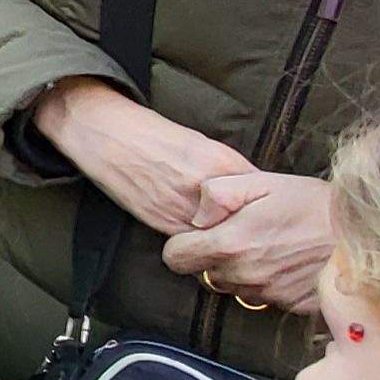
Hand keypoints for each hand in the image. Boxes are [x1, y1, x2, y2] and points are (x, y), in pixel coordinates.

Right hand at [31, 79, 255, 236]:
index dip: (268, 206)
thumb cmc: (154, 135)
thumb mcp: (201, 143)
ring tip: (233, 241)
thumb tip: (252, 188)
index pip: (261, 193)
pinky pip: (194, 242)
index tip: (270, 212)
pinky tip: (204, 239)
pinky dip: (202, 243)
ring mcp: (183, 209)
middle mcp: (206, 188)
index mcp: (221, 163)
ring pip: (220, 236)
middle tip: (256, 232)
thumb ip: (228, 168)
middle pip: (244, 220)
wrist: (109, 137)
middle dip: (251, 226)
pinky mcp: (162, 224)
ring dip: (227, 239)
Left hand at [162, 172, 333, 312]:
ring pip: (234, 287)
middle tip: (242, 235)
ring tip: (269, 246)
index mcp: (230, 244)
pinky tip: (288, 262)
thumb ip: (218, 194)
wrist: (364, 232)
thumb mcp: (261, 182)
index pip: (176, 259)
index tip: (200, 234)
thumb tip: (196, 216)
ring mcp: (268, 293)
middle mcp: (244, 275)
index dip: (183, 245)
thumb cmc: (312, 203)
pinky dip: (270, 282)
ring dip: (241, 271)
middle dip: (214, 257)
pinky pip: (265, 297)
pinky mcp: (290, 304)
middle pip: (205, 274)